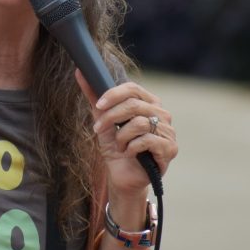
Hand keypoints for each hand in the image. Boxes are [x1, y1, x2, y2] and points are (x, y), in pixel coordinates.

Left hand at [75, 71, 177, 197]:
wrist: (123, 177)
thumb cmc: (116, 148)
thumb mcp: (103, 122)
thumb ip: (94, 98)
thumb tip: (80, 73)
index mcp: (149, 103)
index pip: (133, 88)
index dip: (113, 95)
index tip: (98, 106)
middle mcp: (162, 114)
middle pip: (133, 105)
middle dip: (110, 117)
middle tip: (98, 129)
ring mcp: (168, 131)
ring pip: (138, 123)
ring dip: (121, 137)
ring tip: (119, 146)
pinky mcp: (170, 149)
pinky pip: (146, 140)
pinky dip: (131, 147)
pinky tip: (129, 153)